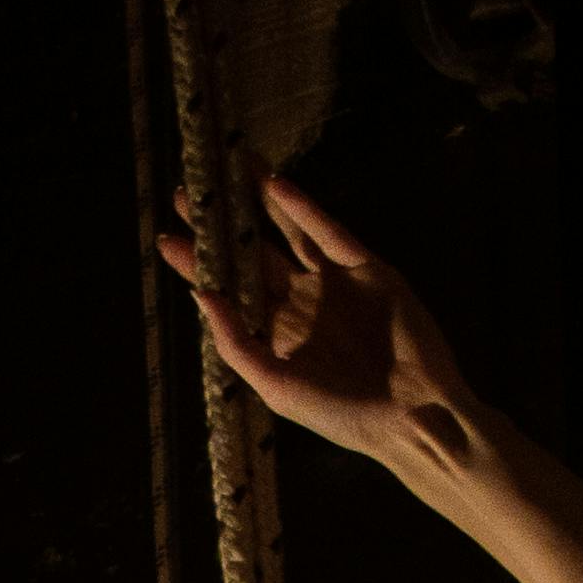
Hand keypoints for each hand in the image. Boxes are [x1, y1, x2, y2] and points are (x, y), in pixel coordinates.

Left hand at [158, 169, 473, 465]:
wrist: (415, 417)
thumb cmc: (345, 416)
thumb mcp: (277, 386)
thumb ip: (237, 342)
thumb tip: (199, 295)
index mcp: (281, 335)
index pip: (231, 290)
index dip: (199, 265)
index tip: (166, 238)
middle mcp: (305, 303)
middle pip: (253, 252)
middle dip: (221, 223)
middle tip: (188, 192)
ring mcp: (336, 282)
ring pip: (290, 229)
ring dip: (261, 197)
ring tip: (232, 165)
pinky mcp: (367, 268)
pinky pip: (329, 231)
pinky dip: (304, 209)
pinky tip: (276, 187)